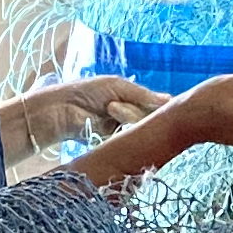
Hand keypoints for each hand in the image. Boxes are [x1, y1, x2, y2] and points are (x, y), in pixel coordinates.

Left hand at [5, 75, 160, 153]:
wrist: (60, 111)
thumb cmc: (86, 92)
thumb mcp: (117, 86)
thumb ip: (144, 95)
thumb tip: (172, 99)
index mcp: (136, 100)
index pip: (159, 107)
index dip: (164, 108)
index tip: (167, 107)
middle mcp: (134, 117)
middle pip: (153, 119)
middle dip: (136, 111)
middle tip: (113, 106)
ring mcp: (126, 132)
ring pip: (142, 130)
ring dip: (127, 118)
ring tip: (108, 110)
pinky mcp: (116, 145)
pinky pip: (130, 141)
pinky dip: (123, 133)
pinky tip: (112, 124)